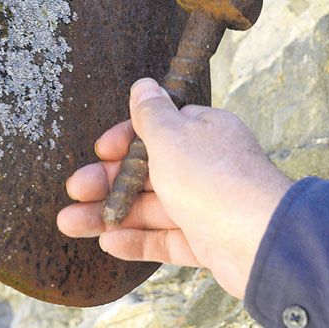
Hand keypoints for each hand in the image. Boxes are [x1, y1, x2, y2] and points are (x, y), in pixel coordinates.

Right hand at [57, 78, 291, 297]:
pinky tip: (108, 242)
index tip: (100, 150)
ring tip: (69, 223)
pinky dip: (137, 240)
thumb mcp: (172, 137)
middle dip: (107, 181)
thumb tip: (143, 85)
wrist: (259, 240)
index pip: (158, 130)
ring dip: (110, 214)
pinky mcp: (208, 242)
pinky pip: (167, 239)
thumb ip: (151, 114)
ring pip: (151, 208)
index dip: (125, 140)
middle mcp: (207, 167)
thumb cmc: (214, 179)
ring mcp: (208, 206)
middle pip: (148, 171)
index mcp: (204, 132)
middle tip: (75, 190)